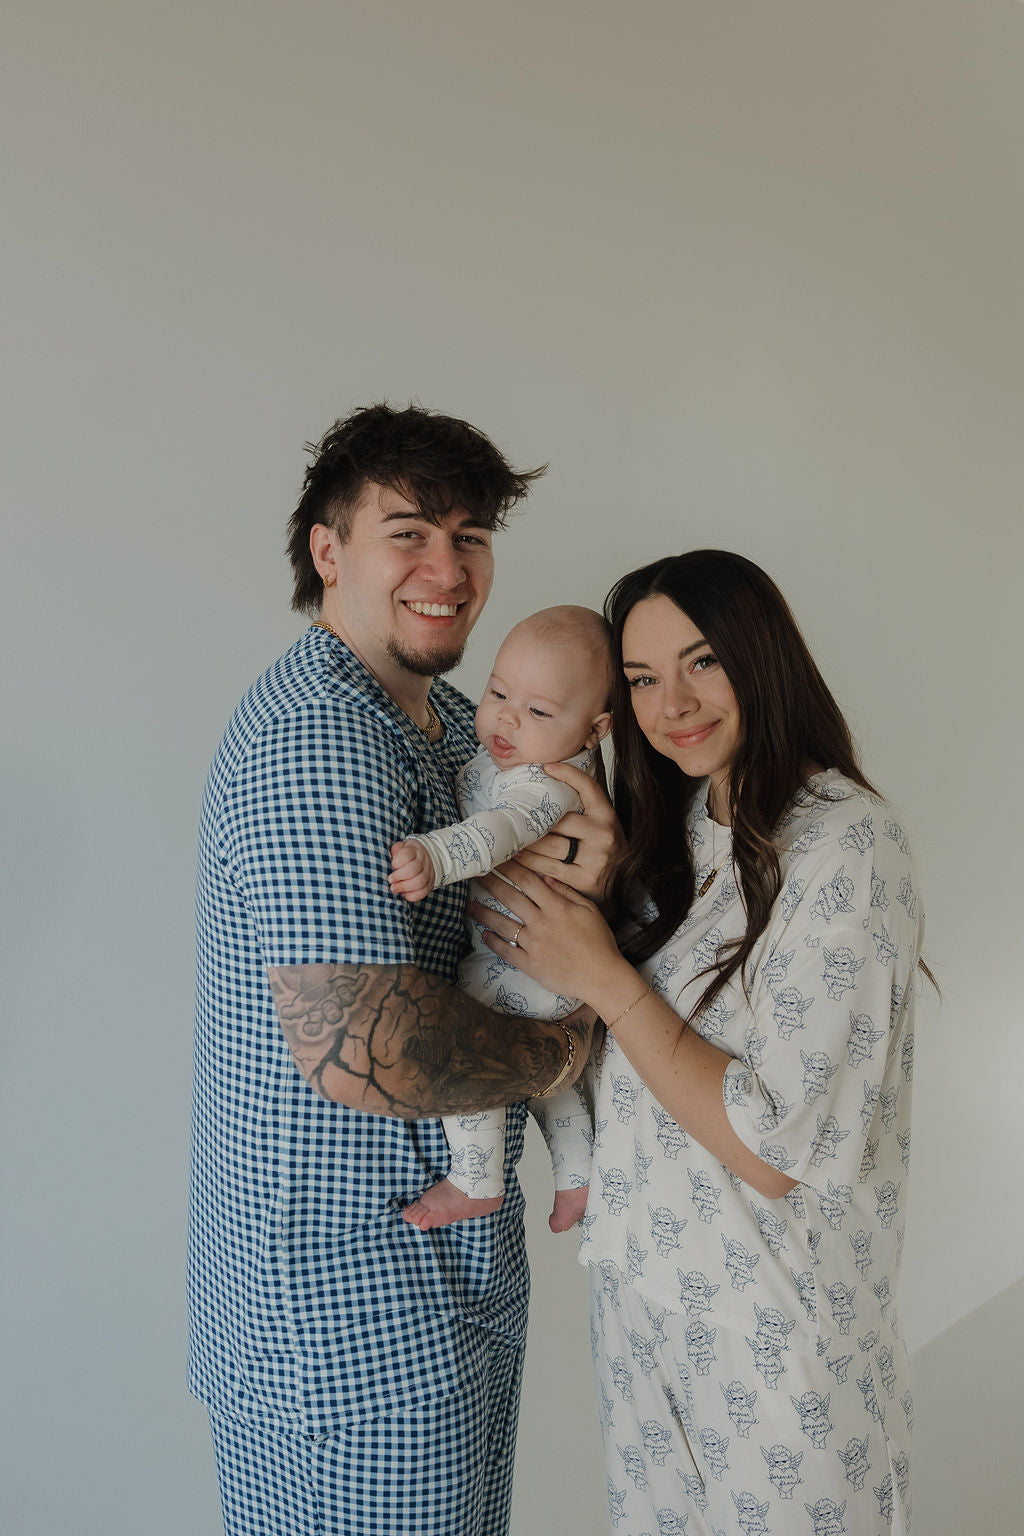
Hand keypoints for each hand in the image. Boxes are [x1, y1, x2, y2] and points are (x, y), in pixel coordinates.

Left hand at [388, 840, 435, 901]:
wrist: (424, 857)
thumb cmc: (406, 854)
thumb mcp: (400, 848)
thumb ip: (394, 852)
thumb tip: (389, 860)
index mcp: (414, 850)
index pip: (407, 855)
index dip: (398, 862)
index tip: (392, 865)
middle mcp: (423, 861)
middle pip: (413, 869)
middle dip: (399, 876)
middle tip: (390, 880)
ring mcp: (428, 873)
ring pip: (419, 882)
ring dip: (404, 887)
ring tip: (394, 888)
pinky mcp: (429, 883)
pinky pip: (423, 892)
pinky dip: (412, 895)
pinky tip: (403, 894)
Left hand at [468, 860, 628, 1005]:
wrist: (602, 977)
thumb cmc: (600, 942)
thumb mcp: (590, 910)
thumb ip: (567, 892)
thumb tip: (546, 877)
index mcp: (556, 906)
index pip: (528, 881)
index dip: (511, 868)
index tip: (498, 858)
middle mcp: (540, 922)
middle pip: (510, 897)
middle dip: (491, 883)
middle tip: (476, 872)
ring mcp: (533, 944)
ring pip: (503, 924)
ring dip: (484, 913)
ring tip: (469, 905)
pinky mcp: (530, 964)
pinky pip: (506, 951)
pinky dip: (494, 943)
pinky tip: (484, 935)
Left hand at [513, 760, 624, 900]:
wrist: (623, 881)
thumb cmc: (603, 847)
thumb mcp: (601, 822)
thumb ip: (582, 807)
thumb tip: (548, 779)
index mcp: (607, 815)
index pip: (587, 787)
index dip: (567, 774)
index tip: (545, 768)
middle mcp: (603, 834)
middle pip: (558, 822)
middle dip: (533, 821)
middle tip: (513, 815)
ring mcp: (596, 858)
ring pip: (550, 846)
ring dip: (526, 842)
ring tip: (511, 837)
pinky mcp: (585, 879)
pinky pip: (549, 868)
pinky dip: (529, 862)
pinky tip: (518, 856)